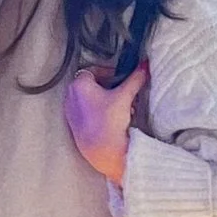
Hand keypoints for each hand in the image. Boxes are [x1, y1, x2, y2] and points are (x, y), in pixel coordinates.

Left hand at [64, 62, 145, 186]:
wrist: (103, 151)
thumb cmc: (109, 122)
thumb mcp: (125, 96)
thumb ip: (136, 78)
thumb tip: (145, 65)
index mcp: (79, 85)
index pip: (93, 70)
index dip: (109, 72)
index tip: (121, 78)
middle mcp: (70, 96)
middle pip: (93, 85)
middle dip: (111, 88)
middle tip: (124, 93)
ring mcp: (71, 112)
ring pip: (91, 99)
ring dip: (108, 100)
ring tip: (124, 107)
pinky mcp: (75, 125)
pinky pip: (88, 112)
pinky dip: (101, 111)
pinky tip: (115, 119)